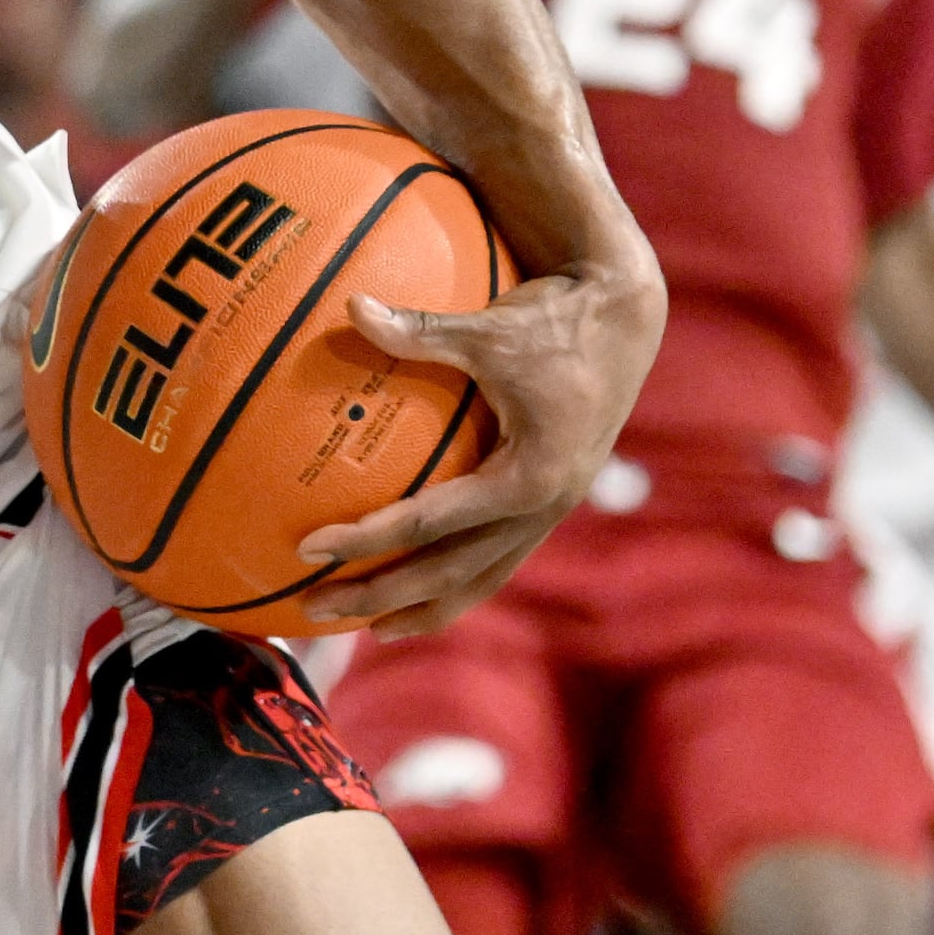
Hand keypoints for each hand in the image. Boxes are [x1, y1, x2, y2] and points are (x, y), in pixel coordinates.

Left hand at [295, 258, 663, 638]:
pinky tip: (416, 591)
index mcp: (530, 477)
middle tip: (316, 604)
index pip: (430, 522)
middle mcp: (544, 507)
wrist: (624, 321)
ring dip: (422, 605)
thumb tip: (352, 306)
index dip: (367, 538)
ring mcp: (550, 511)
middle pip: (451, 571)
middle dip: (383, 595)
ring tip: (367, 628)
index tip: (309, 546)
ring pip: (480, 578)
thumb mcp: (488, 328)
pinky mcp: (548, 503)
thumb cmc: (554, 320)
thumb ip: (419, 328)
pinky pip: (496, 558)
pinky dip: (454, 581)